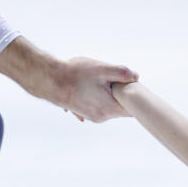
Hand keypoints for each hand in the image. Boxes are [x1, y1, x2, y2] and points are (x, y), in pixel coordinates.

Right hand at [0, 38, 137, 123]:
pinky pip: (98, 107)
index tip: (136, 88)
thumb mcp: (102, 69)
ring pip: (109, 106)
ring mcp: (93, 117)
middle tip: (117, 79)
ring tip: (99, 82)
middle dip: (122, 94)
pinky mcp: (85, 114)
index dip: (137, 98)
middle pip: (121, 108)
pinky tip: (91, 88)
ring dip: (109, 94)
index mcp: (109, 108)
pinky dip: (98, 97)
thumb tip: (136, 77)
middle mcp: (102, 117)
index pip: (133, 109)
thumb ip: (122, 73)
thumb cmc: (75, 74)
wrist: (50, 81)